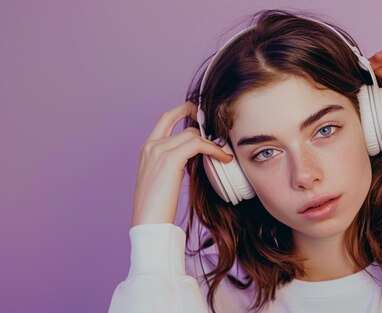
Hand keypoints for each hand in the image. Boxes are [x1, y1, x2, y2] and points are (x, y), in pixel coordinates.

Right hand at [131, 102, 233, 226]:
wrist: (148, 222)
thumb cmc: (157, 207)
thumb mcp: (163, 178)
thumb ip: (174, 162)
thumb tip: (195, 156)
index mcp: (146, 149)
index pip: (165, 118)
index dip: (183, 110)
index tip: (198, 112)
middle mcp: (151, 146)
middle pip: (181, 123)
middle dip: (201, 121)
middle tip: (217, 127)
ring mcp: (158, 150)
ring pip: (192, 134)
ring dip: (212, 142)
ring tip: (223, 153)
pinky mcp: (170, 158)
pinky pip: (198, 144)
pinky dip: (214, 149)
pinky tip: (223, 158)